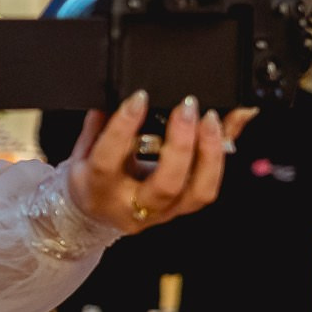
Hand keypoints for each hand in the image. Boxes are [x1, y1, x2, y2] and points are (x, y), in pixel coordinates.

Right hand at [65, 91, 228, 232]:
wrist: (96, 216)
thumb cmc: (89, 182)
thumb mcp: (83, 152)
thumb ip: (99, 125)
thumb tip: (118, 94)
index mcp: (98, 191)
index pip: (109, 161)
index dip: (123, 127)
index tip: (140, 98)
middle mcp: (131, 208)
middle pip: (166, 184)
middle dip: (181, 143)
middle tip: (186, 107)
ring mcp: (163, 212)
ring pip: (198, 192)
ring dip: (210, 152)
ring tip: (211, 119)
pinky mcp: (182, 209)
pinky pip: (209, 186)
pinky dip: (221, 154)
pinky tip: (227, 128)